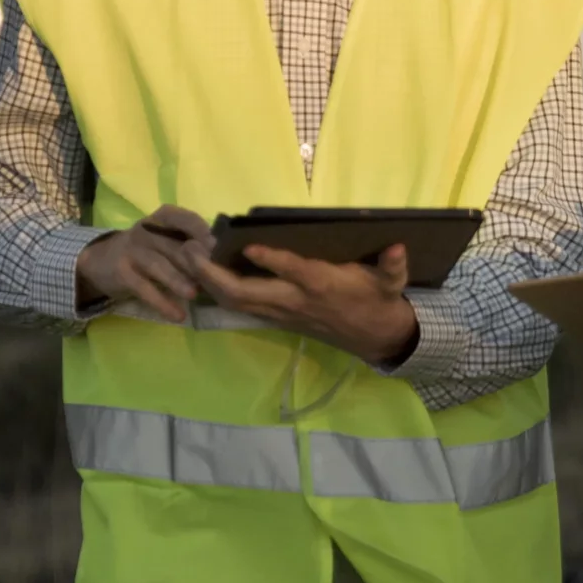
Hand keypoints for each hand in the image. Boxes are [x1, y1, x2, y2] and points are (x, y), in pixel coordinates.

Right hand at [75, 206, 212, 321]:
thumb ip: (190, 245)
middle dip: (195, 262)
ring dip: (177, 280)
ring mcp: (132, 250)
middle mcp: (146, 230)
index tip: (221, 247)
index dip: (203, 232)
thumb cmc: (147, 251)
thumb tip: (225, 259)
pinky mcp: (122, 272)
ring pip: (158, 265)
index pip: (185, 219)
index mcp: (162, 219)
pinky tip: (177, 315)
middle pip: (174, 246)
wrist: (102, 262)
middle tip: (215, 277)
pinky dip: (162, 302)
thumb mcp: (165, 240)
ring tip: (194, 295)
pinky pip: (144, 288)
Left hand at [180, 237, 419, 366]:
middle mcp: (294, 301)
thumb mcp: (391, 283)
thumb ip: (392, 265)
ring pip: (236, 302)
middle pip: (247, 293)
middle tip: (189, 251)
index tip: (247, 246)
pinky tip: (199, 274)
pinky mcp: (275, 316)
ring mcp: (281, 312)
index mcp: (321, 285)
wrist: (374, 337)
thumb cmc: (377, 300)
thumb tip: (398, 247)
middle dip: (214, 275)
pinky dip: (217, 291)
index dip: (271, 261)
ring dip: (208, 282)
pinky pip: (240, 306)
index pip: (292, 272)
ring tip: (185, 257)